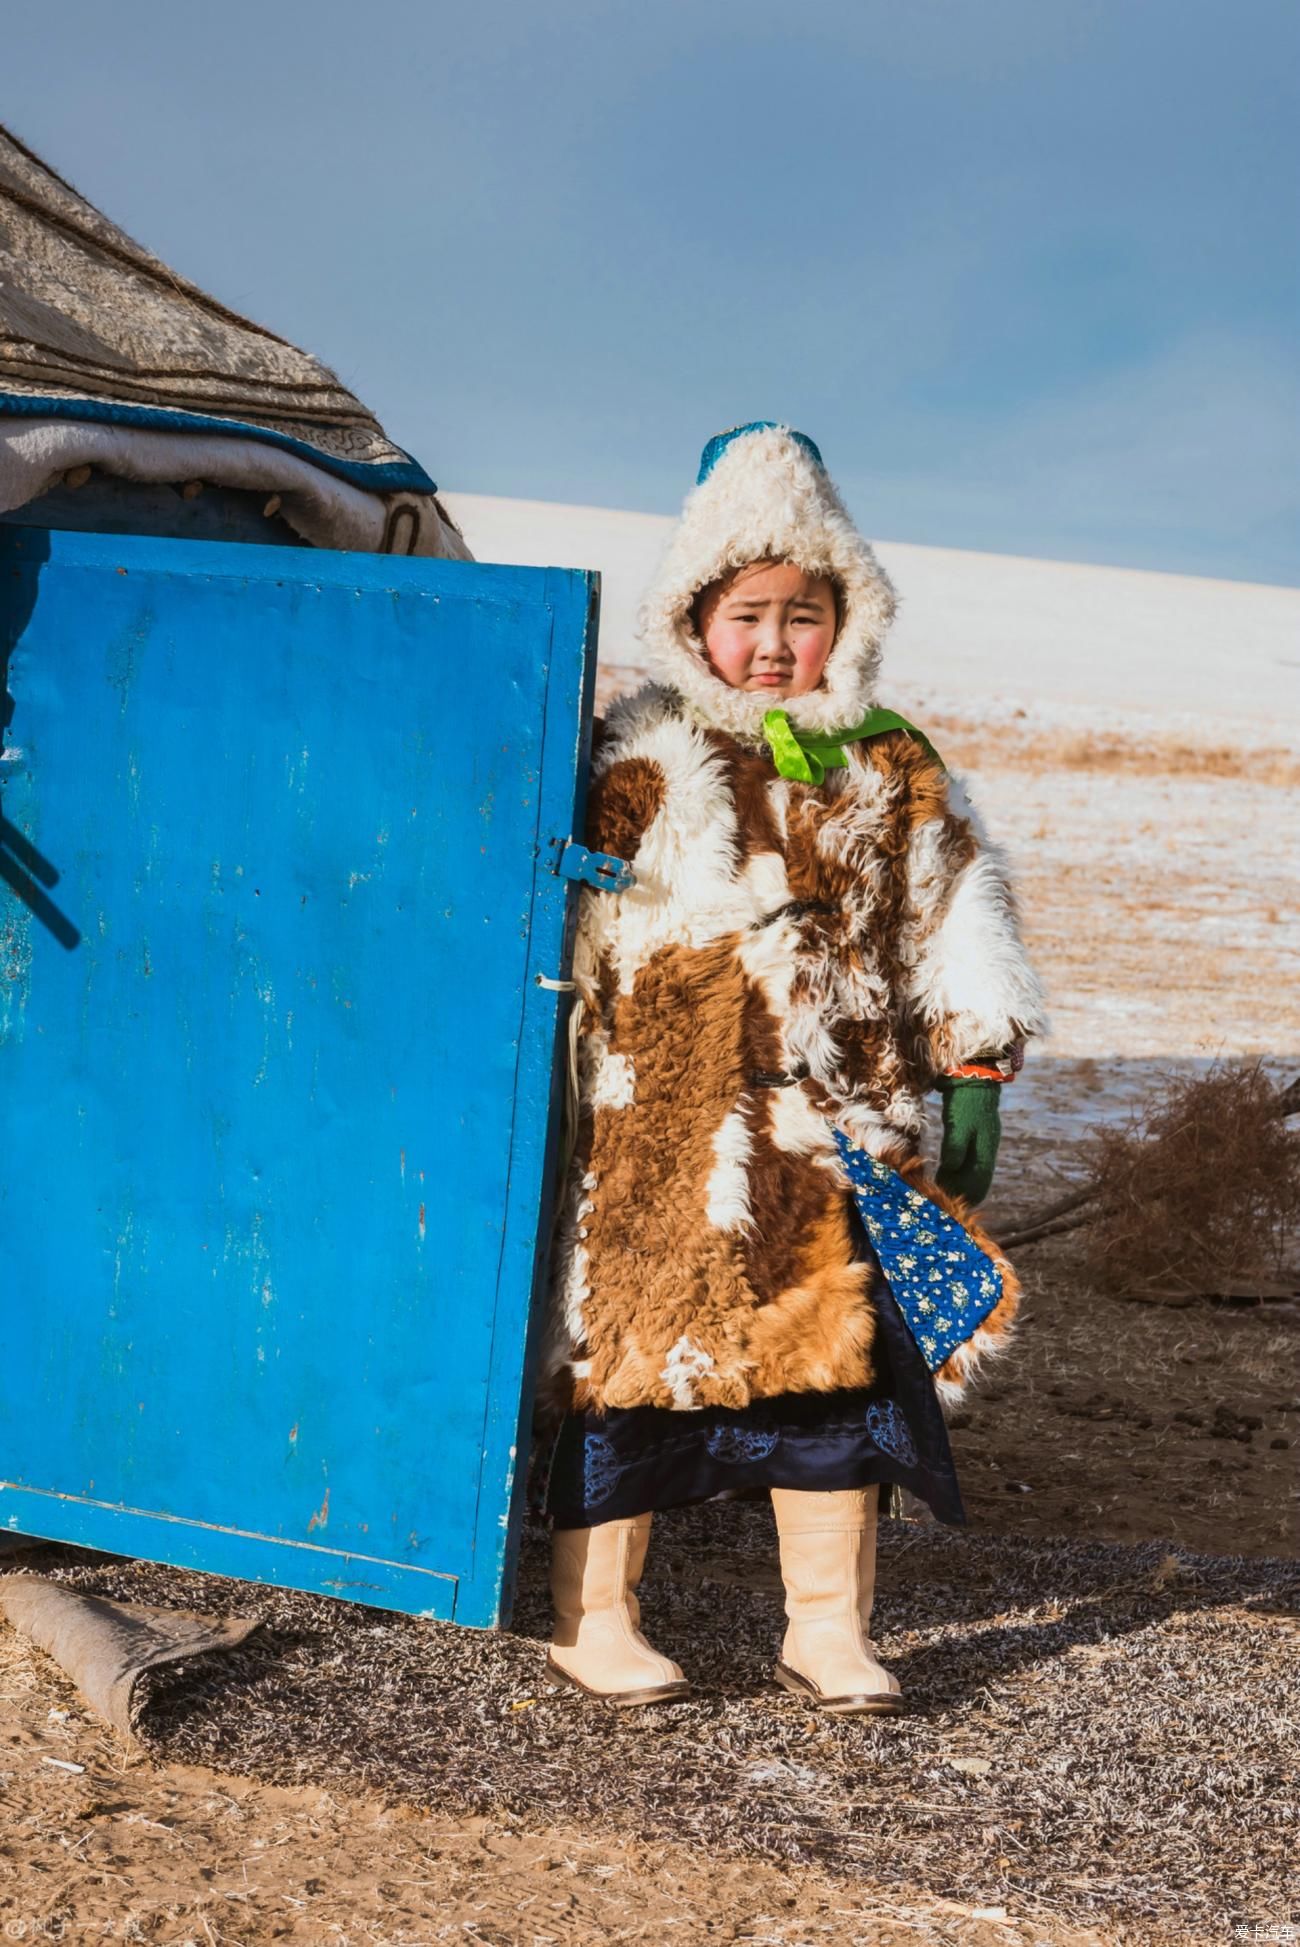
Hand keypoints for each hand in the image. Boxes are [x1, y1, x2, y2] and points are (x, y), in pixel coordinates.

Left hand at [935, 1077, 1001, 1205]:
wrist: (974, 1078)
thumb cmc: (965, 1102)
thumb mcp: (957, 1125)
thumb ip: (954, 1148)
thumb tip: (950, 1169)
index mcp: (985, 1149)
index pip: (979, 1181)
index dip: (966, 1194)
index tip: (949, 1200)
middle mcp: (987, 1148)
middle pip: (978, 1179)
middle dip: (962, 1190)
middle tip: (942, 1196)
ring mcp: (983, 1141)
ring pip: (975, 1170)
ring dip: (960, 1180)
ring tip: (942, 1186)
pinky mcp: (977, 1135)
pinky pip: (971, 1159)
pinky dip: (960, 1168)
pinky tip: (948, 1170)